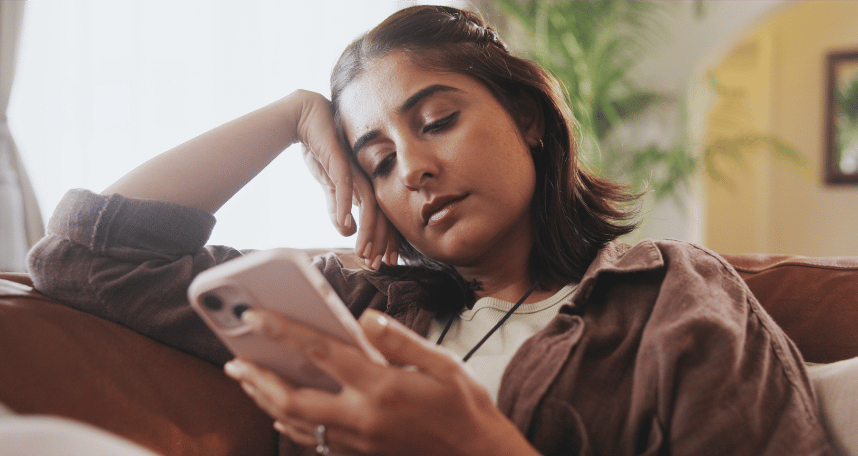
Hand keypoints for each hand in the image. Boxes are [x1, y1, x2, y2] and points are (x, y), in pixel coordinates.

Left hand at [224, 308, 539, 455]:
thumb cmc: (463, 406)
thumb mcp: (443, 364)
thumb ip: (401, 340)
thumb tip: (365, 318)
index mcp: (382, 387)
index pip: (321, 354)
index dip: (282, 330)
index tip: (252, 314)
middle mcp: (362, 418)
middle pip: (293, 399)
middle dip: (257, 378)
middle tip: (234, 360)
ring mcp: (358, 442)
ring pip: (296, 424)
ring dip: (265, 401)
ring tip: (247, 380)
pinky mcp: (360, 454)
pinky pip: (312, 441)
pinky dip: (288, 424)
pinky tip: (279, 411)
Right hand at [292, 90, 397, 267]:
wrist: (307, 118)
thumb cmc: (321, 149)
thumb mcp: (329, 185)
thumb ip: (336, 207)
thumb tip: (346, 230)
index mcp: (369, 184)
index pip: (384, 216)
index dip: (386, 240)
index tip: (385, 262)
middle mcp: (368, 178)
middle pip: (382, 214)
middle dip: (380, 242)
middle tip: (377, 265)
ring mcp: (357, 169)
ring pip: (369, 205)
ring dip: (367, 231)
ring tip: (363, 252)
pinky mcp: (340, 160)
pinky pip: (346, 187)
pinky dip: (346, 207)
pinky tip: (346, 225)